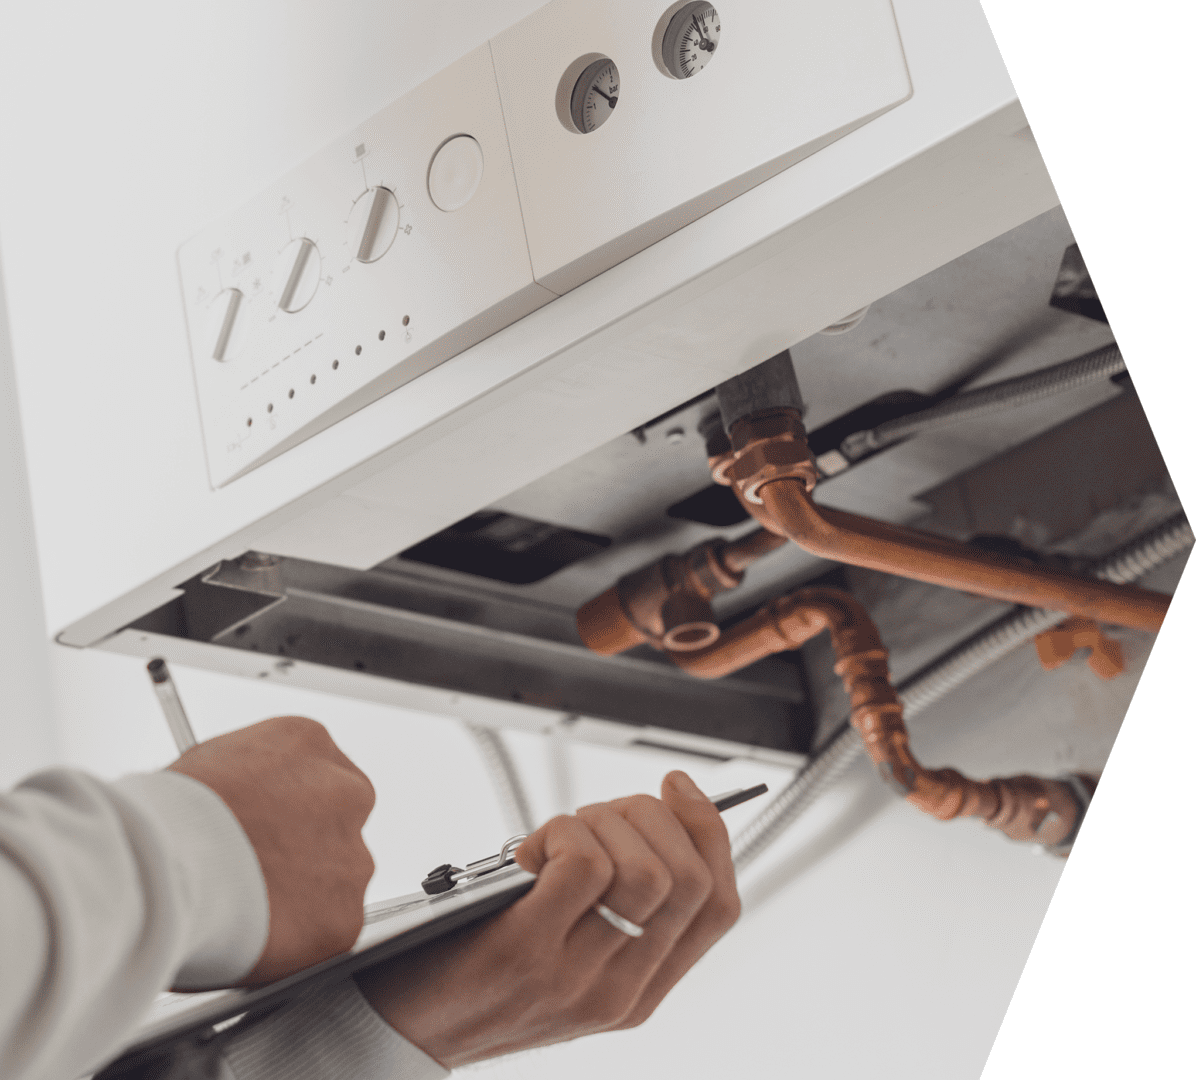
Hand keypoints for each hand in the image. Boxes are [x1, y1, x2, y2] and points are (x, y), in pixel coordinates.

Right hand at [168, 716, 375, 983]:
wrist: (162, 866)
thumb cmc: (164, 818)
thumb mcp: (208, 765)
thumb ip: (248, 782)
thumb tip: (243, 807)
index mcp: (309, 743)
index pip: (317, 775)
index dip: (287, 810)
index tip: (268, 831)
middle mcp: (345, 792)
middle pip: (336, 826)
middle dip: (304, 851)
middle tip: (259, 875)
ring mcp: (351, 856)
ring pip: (336, 883)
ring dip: (302, 898)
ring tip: (244, 909)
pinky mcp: (343, 917)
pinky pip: (325, 933)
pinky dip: (296, 944)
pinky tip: (255, 938)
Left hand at [355, 771, 739, 1066]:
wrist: (399, 1033)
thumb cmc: (477, 976)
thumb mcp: (568, 957)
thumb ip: (613, 911)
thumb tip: (650, 819)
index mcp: (640, 990)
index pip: (719, 905)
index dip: (709, 831)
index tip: (678, 788)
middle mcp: (620, 989)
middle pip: (689, 878)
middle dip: (651, 815)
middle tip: (597, 814)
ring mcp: (577, 976)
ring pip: (643, 869)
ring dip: (601, 822)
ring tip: (556, 835)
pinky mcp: (526, 952)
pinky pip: (581, 866)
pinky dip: (562, 833)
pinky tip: (531, 850)